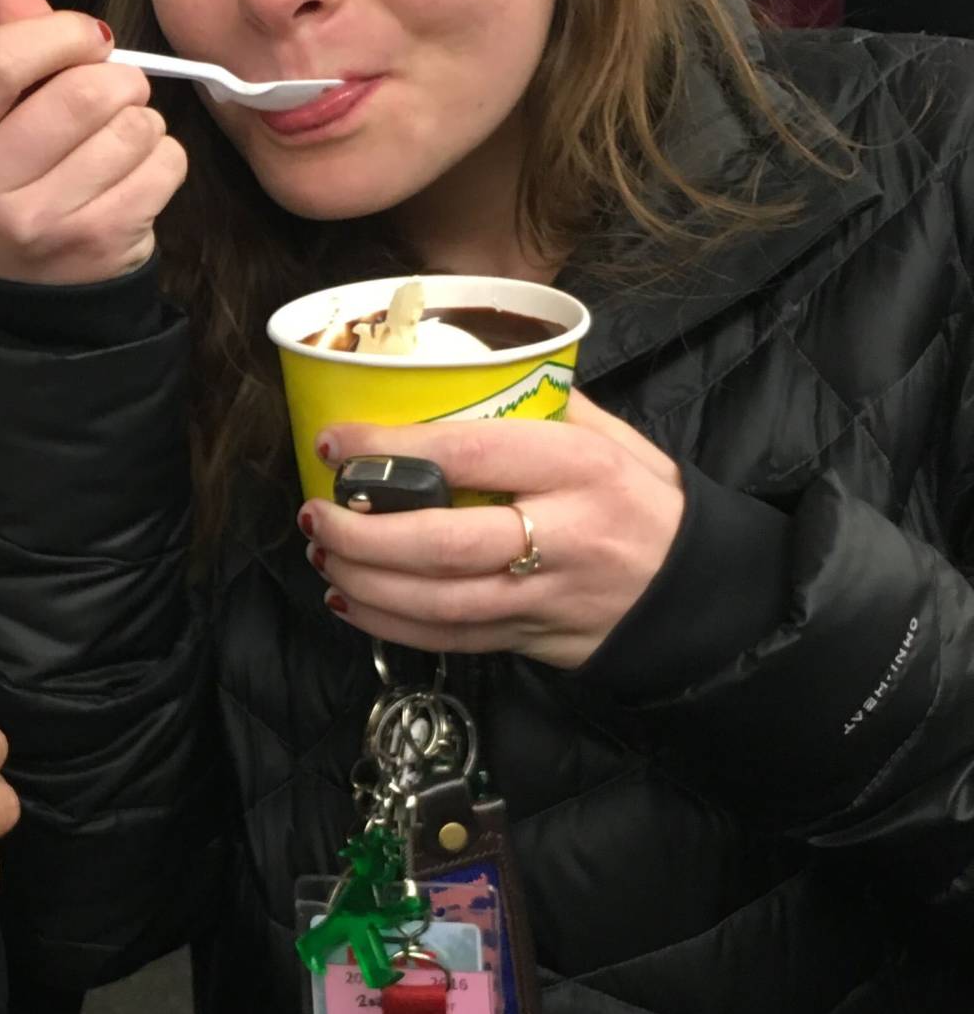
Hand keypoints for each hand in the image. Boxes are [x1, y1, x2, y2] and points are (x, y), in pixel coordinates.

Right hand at [0, 0, 186, 282]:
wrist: (34, 291)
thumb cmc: (16, 183)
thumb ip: (8, 47)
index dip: (59, 33)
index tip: (90, 38)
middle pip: (78, 94)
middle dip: (119, 78)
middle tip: (119, 90)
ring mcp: (37, 225)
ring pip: (130, 128)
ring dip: (142, 121)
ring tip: (123, 138)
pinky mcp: (96, 244)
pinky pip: (163, 165)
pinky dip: (164, 157)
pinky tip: (138, 173)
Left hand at [300, 394, 684, 668]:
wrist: (695, 587)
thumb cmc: (642, 498)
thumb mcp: (610, 435)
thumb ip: (539, 406)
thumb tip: (450, 375)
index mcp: (580, 466)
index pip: (471, 453)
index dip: (391, 449)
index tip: (335, 441)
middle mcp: (563, 534)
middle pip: (444, 542)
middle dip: (365, 531)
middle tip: (317, 510)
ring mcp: (546, 595)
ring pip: (438, 602)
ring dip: (365, 581)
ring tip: (323, 550)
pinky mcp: (531, 638)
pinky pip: (448, 639)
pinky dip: (387, 624)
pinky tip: (348, 600)